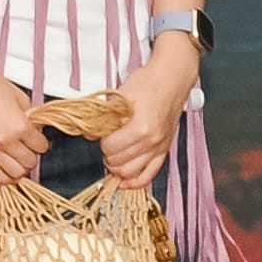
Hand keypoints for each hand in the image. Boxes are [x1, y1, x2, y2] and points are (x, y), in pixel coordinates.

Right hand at [0, 49, 49, 193]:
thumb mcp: (18, 96)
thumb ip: (29, 116)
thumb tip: (34, 129)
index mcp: (19, 126)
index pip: (41, 147)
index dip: (40, 141)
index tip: (36, 136)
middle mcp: (5, 142)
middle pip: (29, 163)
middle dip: (31, 154)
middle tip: (26, 145)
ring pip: (14, 173)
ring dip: (19, 166)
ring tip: (16, 157)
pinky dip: (3, 175)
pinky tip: (4, 166)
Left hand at [96, 43, 197, 190]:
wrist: (172, 79)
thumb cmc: (149, 83)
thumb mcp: (120, 96)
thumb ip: (103, 116)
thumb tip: (89, 133)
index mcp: (141, 127)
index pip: (110, 147)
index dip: (102, 141)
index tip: (102, 133)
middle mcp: (153, 141)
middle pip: (119, 163)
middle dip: (107, 155)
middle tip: (106, 143)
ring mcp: (160, 147)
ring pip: (132, 173)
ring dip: (118, 169)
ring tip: (112, 158)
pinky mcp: (165, 150)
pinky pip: (151, 174)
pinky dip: (136, 182)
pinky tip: (125, 182)